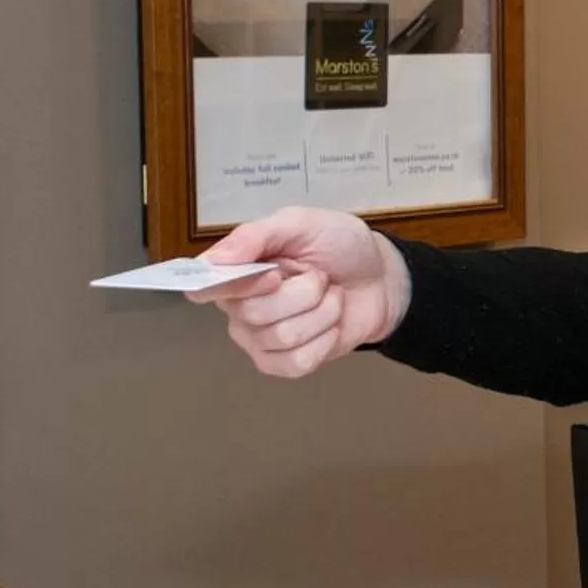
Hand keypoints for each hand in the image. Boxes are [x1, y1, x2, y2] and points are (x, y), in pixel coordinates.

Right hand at [187, 207, 412, 378]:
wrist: (382, 277)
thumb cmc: (339, 246)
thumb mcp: (301, 224)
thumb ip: (255, 235)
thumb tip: (212, 260)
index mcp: (236, 270)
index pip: (205, 287)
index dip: (238, 285)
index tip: (273, 276)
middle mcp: (239, 308)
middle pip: (253, 312)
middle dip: (303, 292)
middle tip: (319, 276)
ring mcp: (260, 339)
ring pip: (281, 336)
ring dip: (321, 312)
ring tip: (330, 296)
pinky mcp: (284, 363)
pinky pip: (296, 363)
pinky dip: (324, 340)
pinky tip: (331, 325)